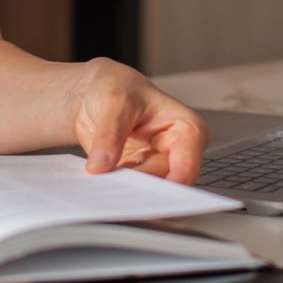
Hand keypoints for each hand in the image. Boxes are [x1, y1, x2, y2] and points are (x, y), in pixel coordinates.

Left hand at [69, 58, 206, 183]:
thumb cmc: (117, 86)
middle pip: (167, 183)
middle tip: (120, 196)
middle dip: (144, 192)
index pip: (186, 164)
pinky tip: (101, 189)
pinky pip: (129, 190)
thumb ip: (109, 135)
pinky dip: (116, 191)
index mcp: (186, 128)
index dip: (171, 184)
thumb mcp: (114, 102)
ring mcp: (155, 164)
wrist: (95, 92)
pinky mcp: (136, 174)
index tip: (147, 195)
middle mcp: (176, 150)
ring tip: (106, 191)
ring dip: (127, 193)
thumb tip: (101, 165)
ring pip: (148, 191)